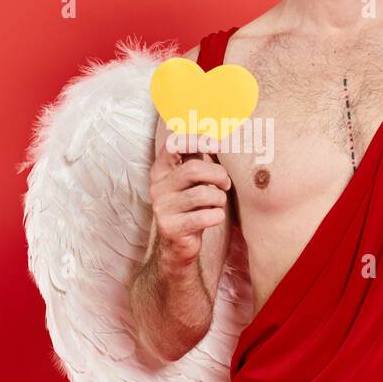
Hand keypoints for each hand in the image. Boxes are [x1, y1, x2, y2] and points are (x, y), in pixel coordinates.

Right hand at [147, 132, 230, 269]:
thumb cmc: (191, 206)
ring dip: (219, 199)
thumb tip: (217, 136)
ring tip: (218, 203)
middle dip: (218, 175)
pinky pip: (206, 216)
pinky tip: (214, 217)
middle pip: (194, 169)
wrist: (178, 244)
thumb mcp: (191, 180)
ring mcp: (162, 208)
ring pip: (203, 193)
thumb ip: (198, 158)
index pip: (174, 145)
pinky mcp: (171, 228)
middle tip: (225, 184)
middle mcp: (157, 187)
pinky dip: (217, 216)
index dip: (196, 140)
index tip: (216, 145)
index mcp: (161, 170)